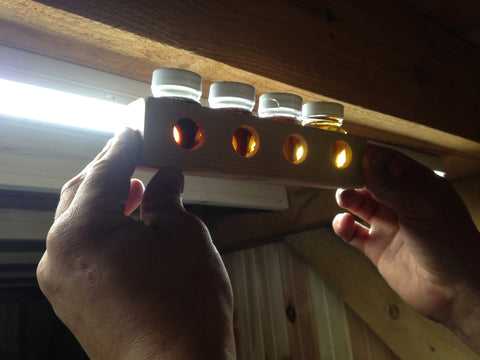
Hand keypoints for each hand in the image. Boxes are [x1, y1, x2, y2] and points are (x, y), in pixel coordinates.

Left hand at [36, 128, 234, 359]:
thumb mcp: (183, 236)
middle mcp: (58, 257)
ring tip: (139, 189)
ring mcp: (62, 283)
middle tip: (138, 156)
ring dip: (109, 201)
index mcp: (79, 233)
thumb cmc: (184, 310)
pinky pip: (85, 251)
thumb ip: (168, 199)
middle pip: (82, 195)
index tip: (135, 132)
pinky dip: (106, 231)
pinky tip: (131, 226)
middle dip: (111, 172)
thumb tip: (166, 179)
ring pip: (81, 224)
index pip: (103, 173)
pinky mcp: (74, 301)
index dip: (124, 147)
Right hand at [333, 145, 479, 351]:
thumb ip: (391, 184)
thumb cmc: (450, 242)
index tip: (345, 151)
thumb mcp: (422, 206)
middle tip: (335, 172)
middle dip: (352, 176)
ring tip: (344, 198)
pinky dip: (343, 226)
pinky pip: (353, 233)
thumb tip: (368, 158)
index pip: (387, 162)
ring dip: (348, 198)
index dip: (367, 156)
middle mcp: (401, 202)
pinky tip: (344, 223)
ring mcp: (388, 225)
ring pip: (359, 204)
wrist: (456, 291)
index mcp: (417, 186)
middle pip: (369, 181)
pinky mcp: (377, 248)